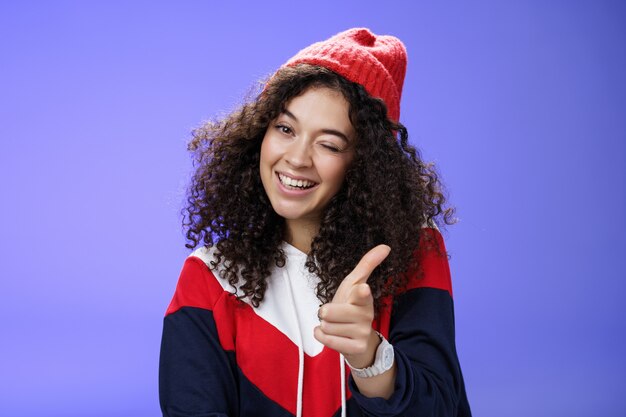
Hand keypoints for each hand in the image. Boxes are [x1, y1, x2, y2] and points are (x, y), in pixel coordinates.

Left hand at [314, 244, 390, 366]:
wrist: (355, 337)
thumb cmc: (351, 305)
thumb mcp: (354, 283)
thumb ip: (367, 265)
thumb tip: (386, 246)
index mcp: (364, 297)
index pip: (361, 294)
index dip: (360, 293)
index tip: (363, 289)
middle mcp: (366, 315)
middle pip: (329, 312)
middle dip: (324, 312)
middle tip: (333, 313)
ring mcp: (362, 332)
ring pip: (326, 326)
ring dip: (324, 325)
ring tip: (335, 324)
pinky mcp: (355, 348)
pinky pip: (327, 340)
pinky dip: (322, 336)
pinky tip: (330, 334)